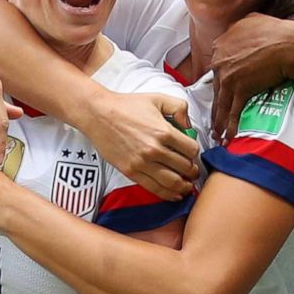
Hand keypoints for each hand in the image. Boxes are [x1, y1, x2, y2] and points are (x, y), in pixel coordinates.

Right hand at [84, 91, 198, 199]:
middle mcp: (155, 149)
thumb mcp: (157, 98)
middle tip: (193, 171)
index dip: (195, 153)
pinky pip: (154, 188)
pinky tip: (175, 194)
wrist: (99, 115)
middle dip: (192, 171)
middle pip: (185, 167)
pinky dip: (168, 194)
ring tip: (187, 185)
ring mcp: (142, 163)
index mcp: (164, 131)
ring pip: (173, 182)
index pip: (191, 150)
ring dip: (184, 186)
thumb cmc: (126, 106)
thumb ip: (179, 107)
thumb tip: (189, 125)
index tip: (191, 154)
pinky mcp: (131, 171)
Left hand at [209, 14, 293, 142]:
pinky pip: (232, 111)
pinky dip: (230, 125)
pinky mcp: (239, 89)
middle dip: (216, 104)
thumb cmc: (276, 31)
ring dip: (218, 121)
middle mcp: (220, 60)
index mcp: (221, 44)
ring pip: (220, 102)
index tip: (220, 91)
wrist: (288, 45)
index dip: (220, 81)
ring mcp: (228, 76)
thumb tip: (244, 26)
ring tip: (217, 134)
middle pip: (216, 87)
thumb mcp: (253, 20)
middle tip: (214, 119)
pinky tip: (228, 137)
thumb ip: (242, 26)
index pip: (217, 67)